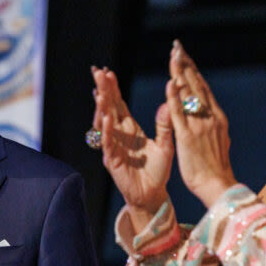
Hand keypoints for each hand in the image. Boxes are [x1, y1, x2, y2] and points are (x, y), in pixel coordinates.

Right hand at [91, 66, 173, 229]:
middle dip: (102, 90)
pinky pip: (108, 142)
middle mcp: (118, 135)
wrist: (152, 194)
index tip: (107, 71)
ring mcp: (112, 147)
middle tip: (97, 72)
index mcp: (130, 129)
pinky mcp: (112, 160)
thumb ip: (165, 125)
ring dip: (101, 107)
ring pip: (104, 123)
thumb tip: (168, 102)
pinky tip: (106, 117)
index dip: (112, 88)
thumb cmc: (157, 170)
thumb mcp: (165, 144)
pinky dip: (107, 130)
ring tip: (100, 92)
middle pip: (108, 108)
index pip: (119, 104)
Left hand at [167, 41, 235, 206]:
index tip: (184, 55)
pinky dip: (174, 97)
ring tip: (173, 55)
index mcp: (217, 117)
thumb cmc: (215, 168)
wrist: (218, 186)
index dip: (193, 70)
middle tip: (177, 46)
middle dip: (186, 64)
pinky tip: (169, 83)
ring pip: (189, 94)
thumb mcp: (217, 140)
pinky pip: (179, 114)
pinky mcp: (188, 137)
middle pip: (196, 84)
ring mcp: (200, 126)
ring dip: (180, 73)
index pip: (202, 88)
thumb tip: (208, 114)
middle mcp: (210, 117)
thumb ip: (211, 124)